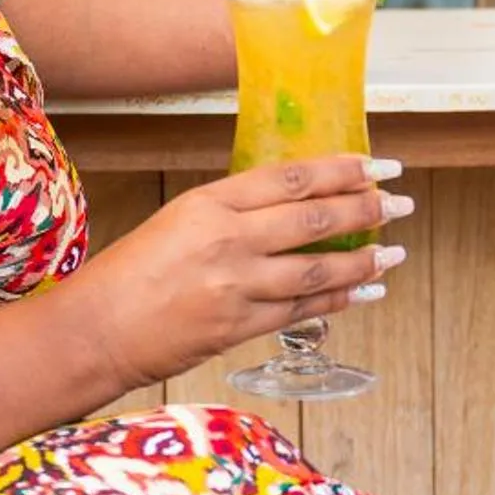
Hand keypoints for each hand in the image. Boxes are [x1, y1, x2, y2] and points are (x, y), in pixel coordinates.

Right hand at [62, 155, 410, 391]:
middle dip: (366, 208)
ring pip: (317, 268)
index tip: (376, 165)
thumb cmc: (130, 273)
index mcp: (210, 203)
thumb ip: (234, 214)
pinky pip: (302, 311)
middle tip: (399, 201)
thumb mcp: (179, 222)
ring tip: (395, 251)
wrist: (96, 329)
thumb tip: (292, 207)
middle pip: (314, 218)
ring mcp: (235, 286)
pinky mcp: (239, 327)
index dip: (342, 171)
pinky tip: (365, 291)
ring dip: (364, 259)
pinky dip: (339, 300)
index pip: (292, 179)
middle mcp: (227, 240)